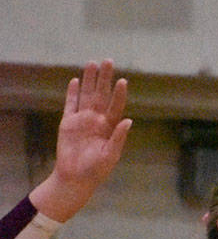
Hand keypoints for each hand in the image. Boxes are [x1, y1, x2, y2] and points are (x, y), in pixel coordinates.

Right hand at [55, 59, 130, 188]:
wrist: (75, 178)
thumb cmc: (96, 171)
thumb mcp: (111, 156)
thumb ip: (119, 138)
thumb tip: (128, 120)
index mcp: (110, 127)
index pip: (116, 106)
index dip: (119, 94)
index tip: (123, 80)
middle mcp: (97, 120)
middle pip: (101, 95)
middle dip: (104, 78)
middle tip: (108, 60)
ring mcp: (82, 120)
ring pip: (86, 95)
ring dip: (89, 80)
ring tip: (92, 63)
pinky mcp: (68, 123)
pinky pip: (70, 104)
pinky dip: (72, 93)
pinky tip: (75, 80)